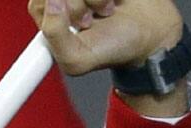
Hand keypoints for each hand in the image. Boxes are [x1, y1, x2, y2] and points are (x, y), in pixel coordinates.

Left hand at [29, 0, 188, 116]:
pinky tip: (115, 0)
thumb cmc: (113, 48)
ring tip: (105, 12)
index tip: (75, 24)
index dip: (58, 9)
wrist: (151, 34)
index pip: (40, 2)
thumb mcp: (76, 58)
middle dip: (78, 6)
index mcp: (49, 18)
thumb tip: (52, 2)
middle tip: (89, 21)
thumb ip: (54, 35)